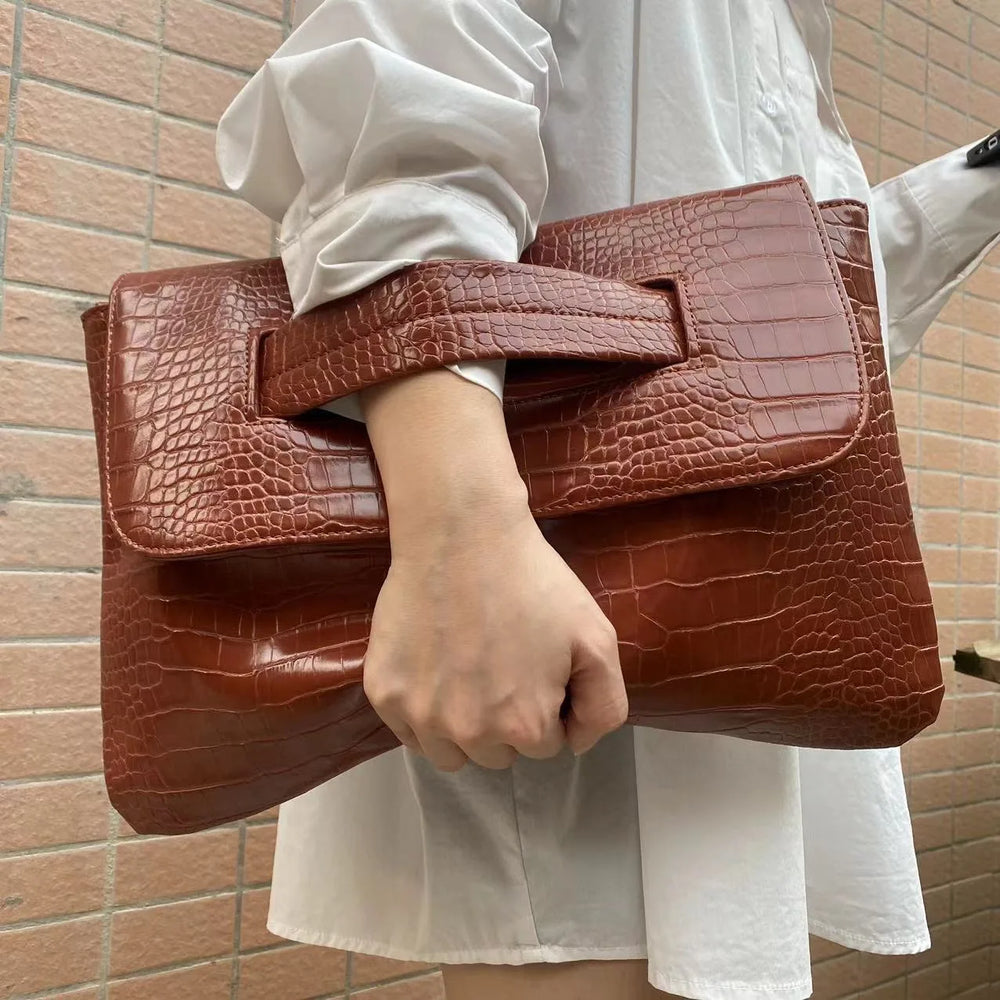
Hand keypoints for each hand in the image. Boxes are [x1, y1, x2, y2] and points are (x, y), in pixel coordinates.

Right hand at [357, 367, 627, 771]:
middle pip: (496, 754)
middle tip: (503, 662)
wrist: (461, 533)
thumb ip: (604, 706)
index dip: (546, 704)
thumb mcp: (597, 638)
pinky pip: (408, 730)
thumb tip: (575, 745)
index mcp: (524, 726)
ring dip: (463, 726)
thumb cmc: (533, 582)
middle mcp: (467, 733)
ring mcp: (419, 715)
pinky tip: (436, 667)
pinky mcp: (382, 693)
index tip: (538, 665)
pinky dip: (423, 710)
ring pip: (450, 752)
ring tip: (469, 670)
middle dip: (505, 719)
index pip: (544, 746)